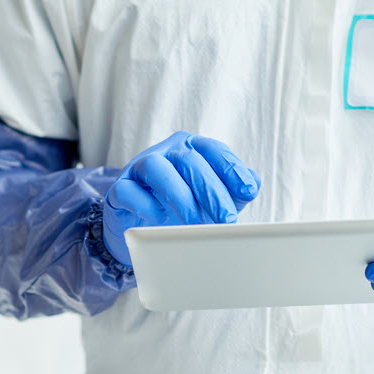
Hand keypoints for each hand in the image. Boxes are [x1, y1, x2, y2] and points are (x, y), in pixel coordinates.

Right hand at [103, 131, 260, 265]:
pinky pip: (128, 190)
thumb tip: (253, 183)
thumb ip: (235, 189)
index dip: (231, 169)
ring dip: (180, 197)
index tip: (248, 192)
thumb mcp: (212, 198)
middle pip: (190, 161)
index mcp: (191, 148)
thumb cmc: (182, 206)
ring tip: (196, 224)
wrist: (141, 225)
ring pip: (157, 169)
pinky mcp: (120, 188)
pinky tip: (160, 219)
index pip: (214, 150)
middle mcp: (166, 152)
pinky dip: (145, 204)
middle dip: (211, 191)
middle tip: (226, 220)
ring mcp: (139, 168)